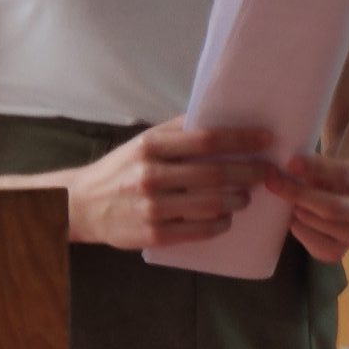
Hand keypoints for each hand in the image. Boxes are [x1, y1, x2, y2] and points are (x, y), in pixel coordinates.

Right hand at [63, 122, 275, 250]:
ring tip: (246, 196)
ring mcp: (152, 207)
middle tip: (266, 172)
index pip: (206, 140)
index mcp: (151, 146)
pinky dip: (219, 224)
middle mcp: (151, 175)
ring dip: (238, 200)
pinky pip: (198, 230)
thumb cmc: (121, 169)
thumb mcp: (143, 142)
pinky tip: (226, 218)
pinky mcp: (153, 234)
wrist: (82, 204)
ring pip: (211, 204)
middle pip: (215, 173)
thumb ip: (177, 131)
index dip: (241, 139)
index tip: (266, 139)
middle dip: (249, 172)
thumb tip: (218, 115)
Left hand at [263, 149, 348, 263]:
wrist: (345, 202)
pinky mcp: (340, 252)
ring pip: (323, 226)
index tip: (291, 163)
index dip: (317, 168)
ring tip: (289, 202)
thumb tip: (283, 167)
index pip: (345, 174)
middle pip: (334, 207)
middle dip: (300, 195)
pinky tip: (296, 221)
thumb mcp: (331, 165)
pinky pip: (315, 244)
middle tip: (273, 183)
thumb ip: (314, 166)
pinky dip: (301, 231)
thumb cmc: (332, 179)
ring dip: (300, 213)